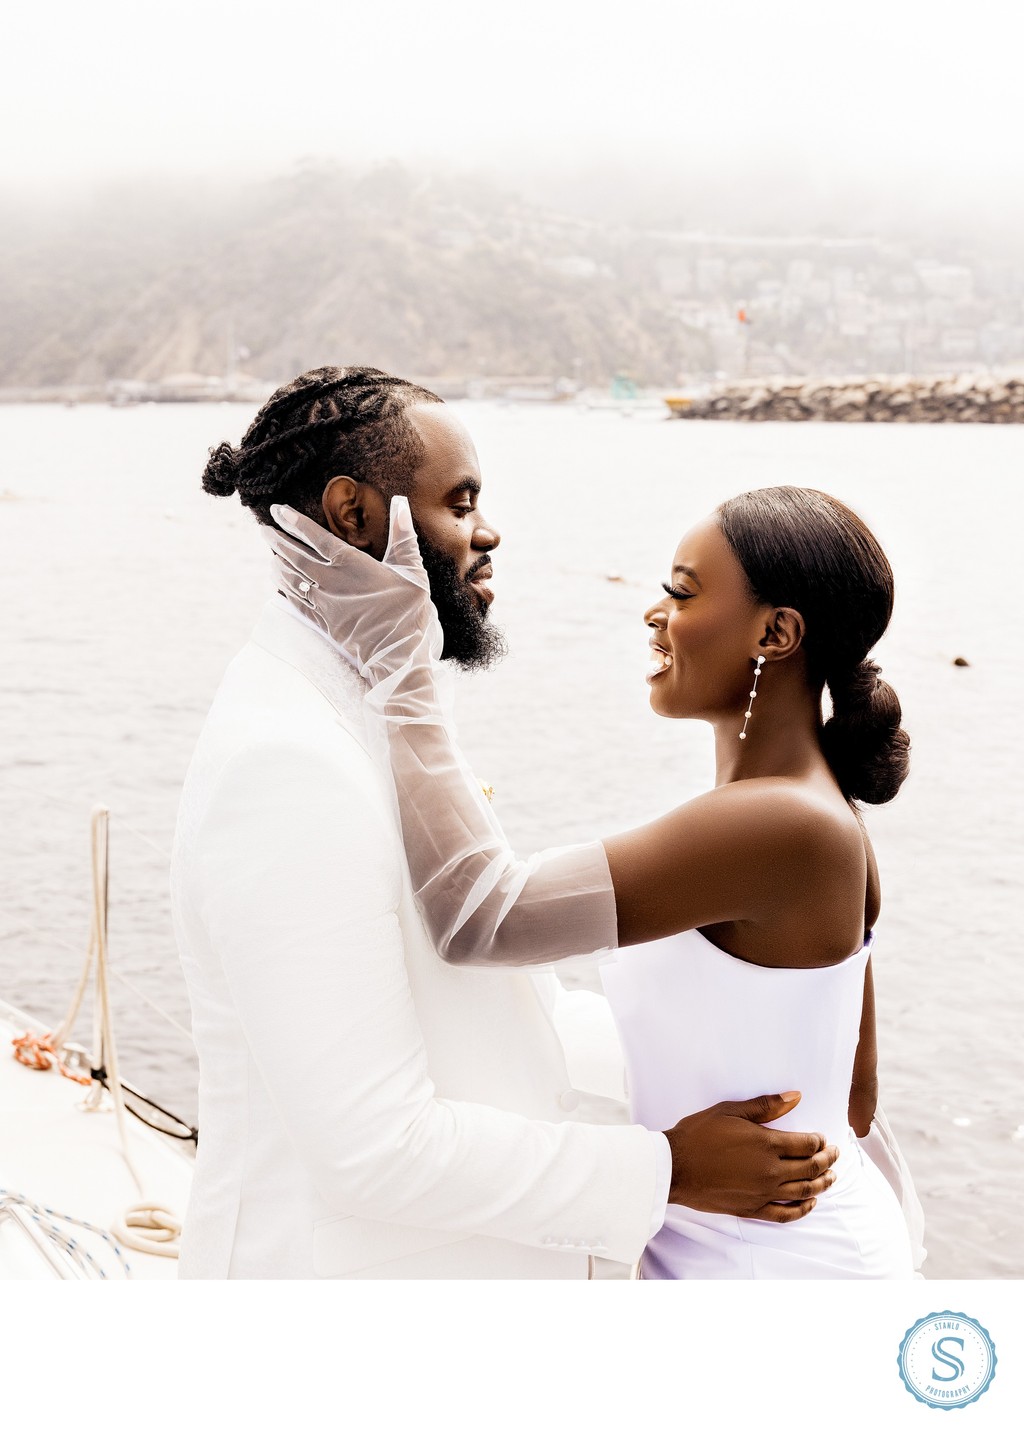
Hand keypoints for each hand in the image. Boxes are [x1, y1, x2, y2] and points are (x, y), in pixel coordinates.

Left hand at [266, 497, 441, 684]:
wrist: (396, 652)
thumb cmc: (407, 609)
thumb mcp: (411, 569)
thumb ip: (402, 535)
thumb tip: (400, 501)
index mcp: (351, 564)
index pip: (316, 537)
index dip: (294, 522)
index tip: (277, 510)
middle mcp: (331, 581)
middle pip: (296, 556)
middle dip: (277, 541)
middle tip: (262, 529)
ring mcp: (324, 603)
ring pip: (292, 579)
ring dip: (278, 564)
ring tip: (270, 554)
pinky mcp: (323, 622)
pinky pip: (296, 602)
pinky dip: (284, 589)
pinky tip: (279, 583)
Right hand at [664, 1091, 838, 1222]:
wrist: (675, 1166)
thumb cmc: (699, 1134)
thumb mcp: (731, 1111)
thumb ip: (766, 1106)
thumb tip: (796, 1096)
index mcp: (767, 1143)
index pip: (807, 1144)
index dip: (819, 1141)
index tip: (822, 1138)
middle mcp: (770, 1170)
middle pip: (811, 1168)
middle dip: (827, 1160)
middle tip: (835, 1154)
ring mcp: (762, 1192)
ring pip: (804, 1192)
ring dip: (822, 1184)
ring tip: (831, 1177)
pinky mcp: (752, 1209)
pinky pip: (785, 1214)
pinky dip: (802, 1210)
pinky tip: (810, 1203)